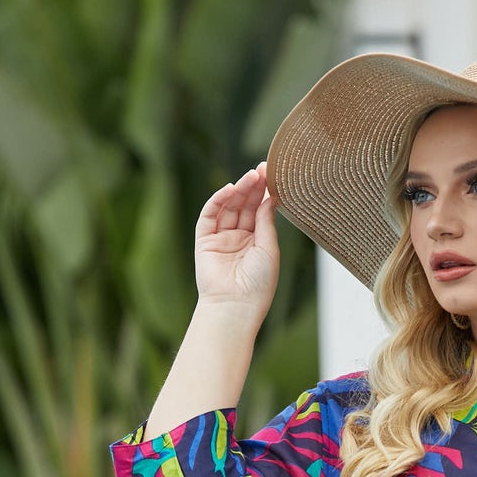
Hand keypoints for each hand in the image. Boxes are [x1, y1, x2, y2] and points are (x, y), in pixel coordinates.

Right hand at [194, 161, 278, 312]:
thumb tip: (270, 198)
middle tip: (262, 169)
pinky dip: (218, 201)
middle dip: (253, 187)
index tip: (272, 175)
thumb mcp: (269, 249)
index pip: (260, 211)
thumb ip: (266, 222)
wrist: (235, 306)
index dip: (265, 193)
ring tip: (250, 176)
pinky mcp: (204, 241)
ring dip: (239, 191)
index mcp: (257, 242)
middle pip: (245, 206)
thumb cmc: (258, 284)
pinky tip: (229, 189)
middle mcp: (239, 238)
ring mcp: (221, 239)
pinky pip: (209, 216)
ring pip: (229, 208)